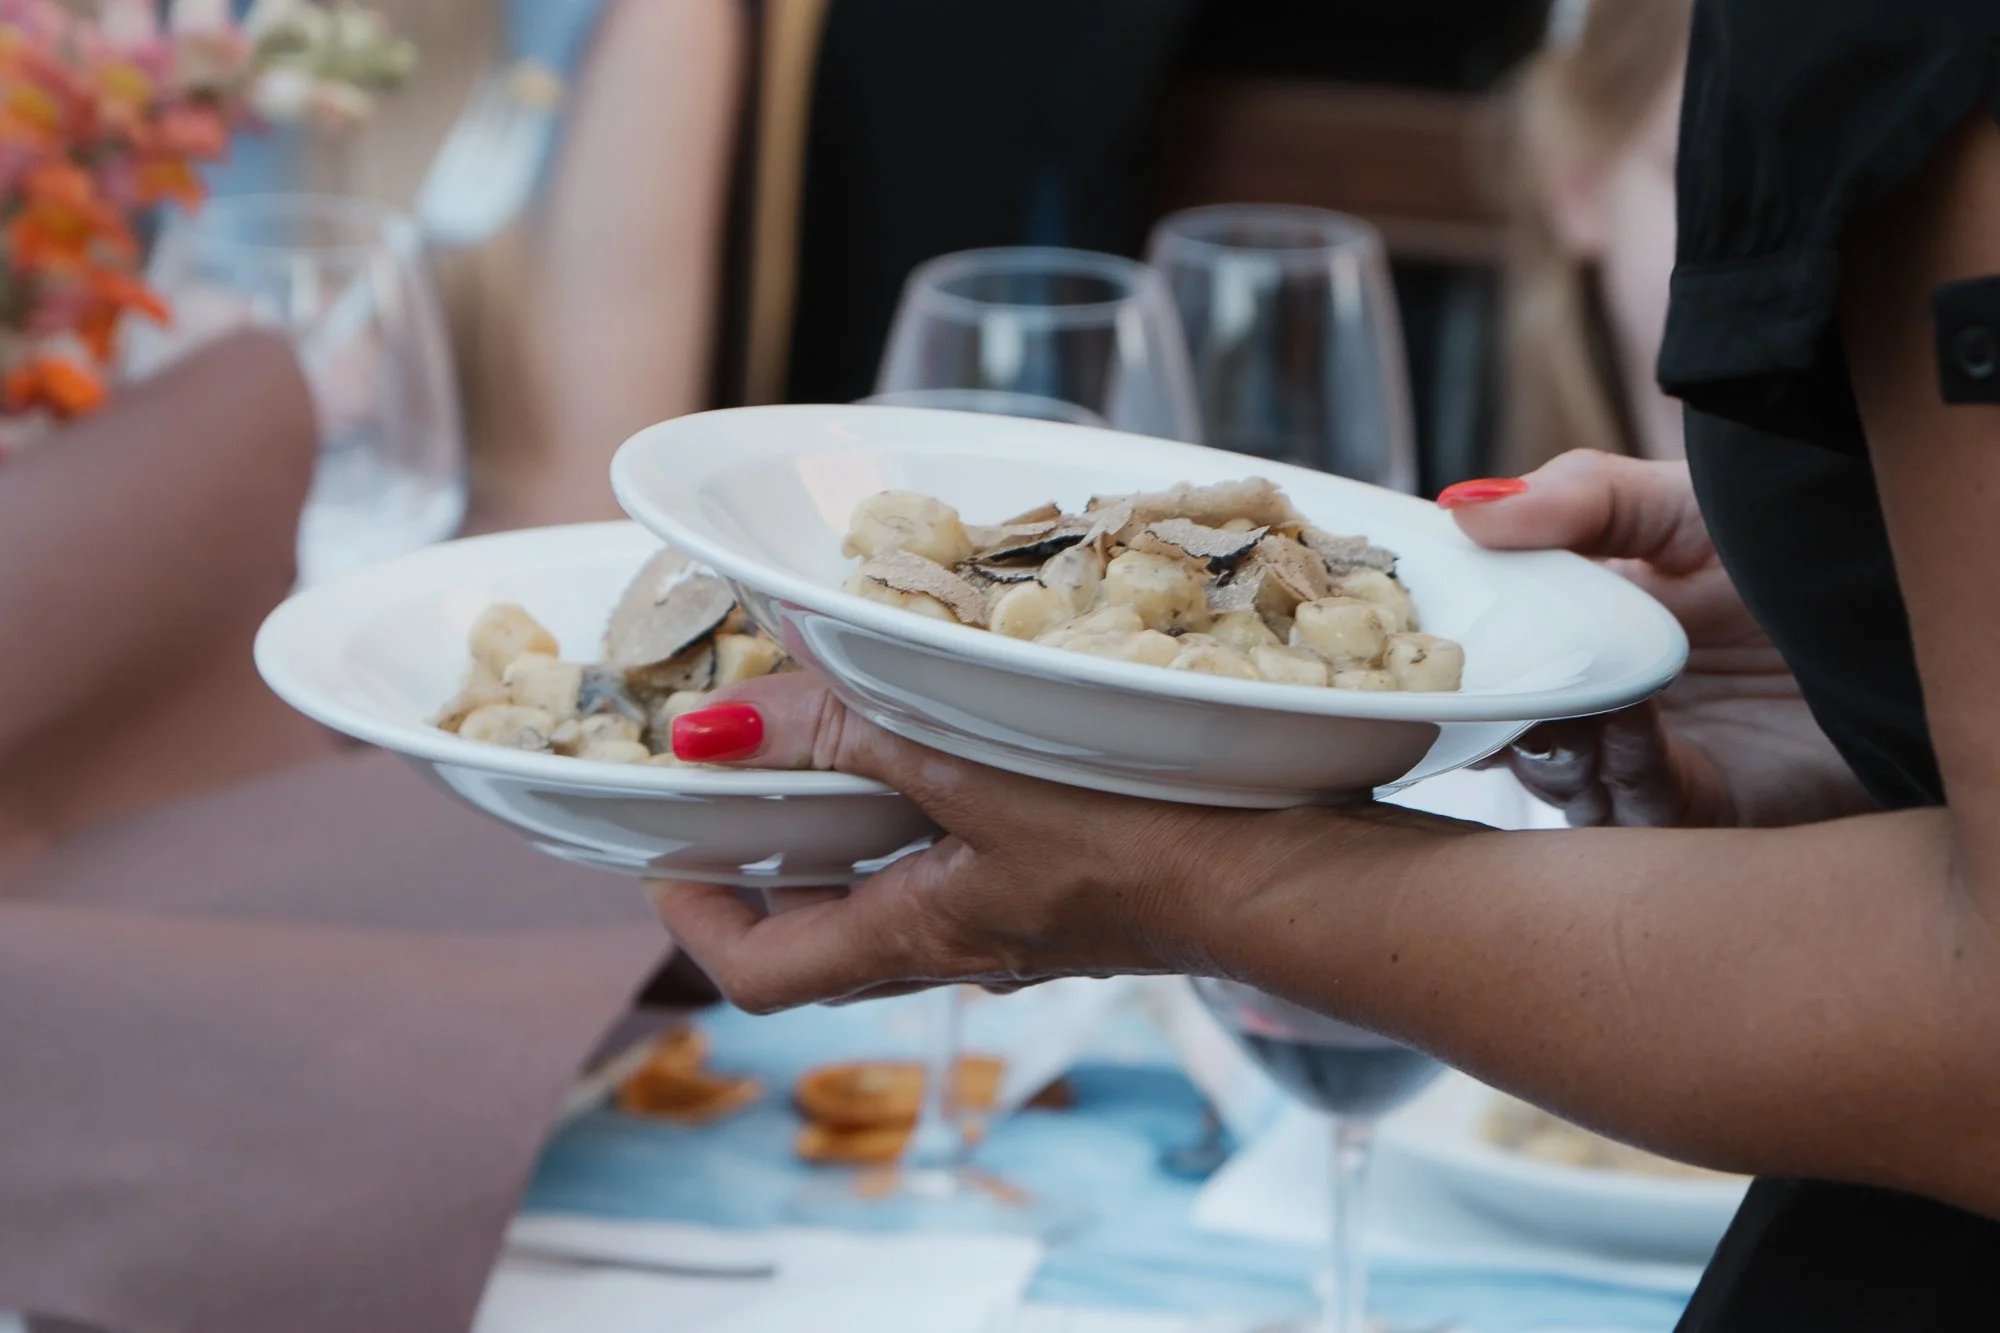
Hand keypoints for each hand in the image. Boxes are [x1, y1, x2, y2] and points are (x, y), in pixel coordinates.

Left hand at [645, 676, 1449, 1011]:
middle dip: (765, 842)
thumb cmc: (1145, 839)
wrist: (1289, 876)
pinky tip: (947, 707)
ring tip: (830, 709)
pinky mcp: (1068, 877)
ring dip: (847, 803)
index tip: (665, 840)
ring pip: (893, 872)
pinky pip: (963, 839)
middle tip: (740, 751)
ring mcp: (1014, 916)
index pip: (759, 974)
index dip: (691, 915)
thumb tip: (730, 722)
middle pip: (818, 919)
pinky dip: (926, 781)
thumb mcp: (981, 773)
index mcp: (918, 938)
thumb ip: (857, 734)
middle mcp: (956, 943)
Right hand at [1446, 451, 1870, 826]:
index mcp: (1593, 621)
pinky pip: (1622, 808)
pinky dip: (1611, 766)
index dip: (1449, 642)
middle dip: (1480, 706)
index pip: (1495, 643)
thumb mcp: (1686, 501)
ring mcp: (1648, 758)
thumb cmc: (1814, 552)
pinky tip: (1626, 723)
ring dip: (1545, 738)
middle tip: (1471, 675)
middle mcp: (1611, 695)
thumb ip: (1577, 496)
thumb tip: (1460, 505)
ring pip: (1550, 775)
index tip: (1413, 625)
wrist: (1921, 625)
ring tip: (1565, 692)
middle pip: (1504, 721)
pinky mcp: (1696, 815)